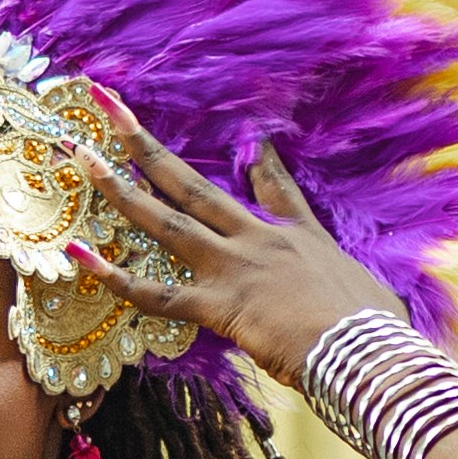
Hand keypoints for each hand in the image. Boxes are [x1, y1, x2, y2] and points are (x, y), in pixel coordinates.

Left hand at [89, 126, 390, 393]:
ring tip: (80, 155)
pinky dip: (114, 276)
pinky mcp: (219, 305)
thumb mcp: (375, 293)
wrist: (369, 350)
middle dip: (148, 145)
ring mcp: (235, 266)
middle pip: (193, 184)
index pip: (276, 191)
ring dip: (118, 188)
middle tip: (110, 108)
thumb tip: (377, 301)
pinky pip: (155, 292)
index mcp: (302, 236)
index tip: (250, 141)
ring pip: (165, 220)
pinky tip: (77, 256)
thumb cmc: (380, 333)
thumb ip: (358, 288)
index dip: (261, 163)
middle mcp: (259, 239)